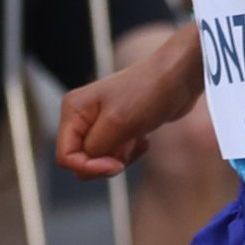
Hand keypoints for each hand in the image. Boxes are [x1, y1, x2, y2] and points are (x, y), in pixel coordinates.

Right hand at [57, 42, 204, 179]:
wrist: (179, 77)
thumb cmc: (149, 92)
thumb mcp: (117, 123)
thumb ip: (95, 149)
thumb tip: (86, 166)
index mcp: (73, 110)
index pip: (65, 156)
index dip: (89, 167)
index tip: (117, 165)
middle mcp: (82, 116)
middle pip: (81, 160)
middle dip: (105, 162)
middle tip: (128, 146)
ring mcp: (99, 122)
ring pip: (99, 160)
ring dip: (121, 157)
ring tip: (137, 137)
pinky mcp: (117, 127)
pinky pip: (115, 154)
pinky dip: (130, 152)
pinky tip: (143, 137)